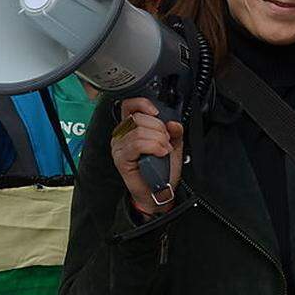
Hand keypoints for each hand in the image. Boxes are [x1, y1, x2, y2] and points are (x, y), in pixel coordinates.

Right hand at [110, 97, 183, 215]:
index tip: (157, 112)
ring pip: (139, 131)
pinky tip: (160, 153)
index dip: (143, 104)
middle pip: (138, 118)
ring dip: (158, 139)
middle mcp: (122, 135)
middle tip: (166, 141)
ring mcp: (119, 147)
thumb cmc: (162, 169)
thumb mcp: (172, 144)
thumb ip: (174, 131)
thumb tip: (173, 123)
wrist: (160, 191)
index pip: (129, 106)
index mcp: (131, 128)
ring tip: (164, 150)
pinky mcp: (121, 158)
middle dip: (158, 128)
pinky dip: (153, 146)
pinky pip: (136, 144)